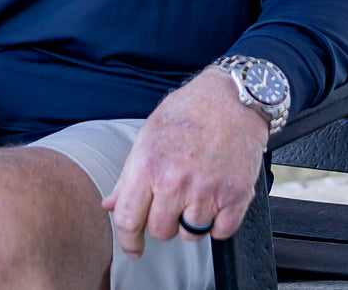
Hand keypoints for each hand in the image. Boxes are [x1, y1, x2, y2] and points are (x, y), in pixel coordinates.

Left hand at [101, 68, 267, 256]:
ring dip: (190, 221)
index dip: (128, 241)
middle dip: (163, 223)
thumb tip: (110, 205)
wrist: (233, 99)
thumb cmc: (189, 111)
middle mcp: (176, 181)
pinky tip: (215, 197)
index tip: (133, 248)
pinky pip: (220, 231)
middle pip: (160, 232)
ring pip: (190, 234)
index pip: (129, 220)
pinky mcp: (236, 197)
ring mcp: (208, 191)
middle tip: (172, 201)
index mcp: (149, 166)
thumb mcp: (148, 136)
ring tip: (196, 191)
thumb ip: (129, 176)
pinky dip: (218, 222)